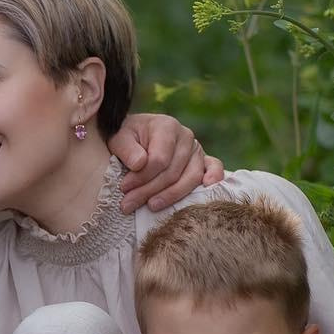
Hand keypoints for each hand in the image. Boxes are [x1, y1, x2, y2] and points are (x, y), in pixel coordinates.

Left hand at [109, 112, 225, 213]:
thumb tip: (139, 164)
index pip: (159, 159)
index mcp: (166, 126)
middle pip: (173, 171)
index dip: (141, 177)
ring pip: (191, 177)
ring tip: (151, 206)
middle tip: (128, 204)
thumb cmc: (128, 139)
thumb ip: (126, 149)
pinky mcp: (203, 160)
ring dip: (171, 195)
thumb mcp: (119, 139)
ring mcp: (196, 149)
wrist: (137, 136)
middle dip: (149, 190)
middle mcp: (186, 136)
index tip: (124, 188)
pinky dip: (214, 177)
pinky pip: (214, 167)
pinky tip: (205, 188)